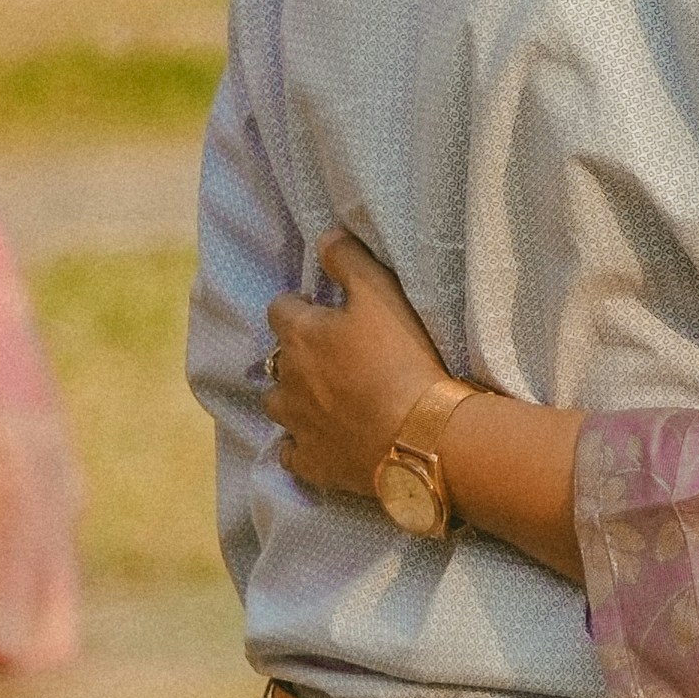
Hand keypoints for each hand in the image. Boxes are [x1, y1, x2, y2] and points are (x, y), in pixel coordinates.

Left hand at [268, 236, 468, 497]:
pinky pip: (292, 453)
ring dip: (294, 398)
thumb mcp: (382, 294)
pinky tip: (322, 441)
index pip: (281, 308)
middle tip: (335, 356)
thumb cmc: (403, 358)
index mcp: (301, 334)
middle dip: (298, 354)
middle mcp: (287, 378)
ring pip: (278, 405)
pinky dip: (302, 446)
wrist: (420, 436)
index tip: (323, 311)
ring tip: (326, 399)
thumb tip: (324, 236)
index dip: (301, 307)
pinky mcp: (311, 462)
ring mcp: (296, 424)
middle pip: (278, 358)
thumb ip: (349, 260)